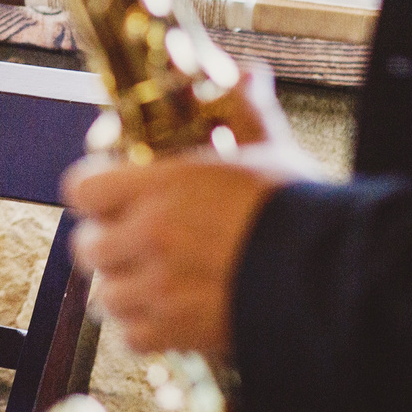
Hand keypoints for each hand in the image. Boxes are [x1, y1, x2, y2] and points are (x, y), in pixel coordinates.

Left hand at [61, 64, 321, 356]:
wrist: (330, 273)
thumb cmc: (299, 208)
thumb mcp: (269, 149)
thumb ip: (246, 111)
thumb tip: (250, 73)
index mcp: (162, 186)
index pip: (81, 188)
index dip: (93, 190)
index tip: (109, 192)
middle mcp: (149, 237)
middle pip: (86, 246)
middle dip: (104, 242)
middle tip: (129, 239)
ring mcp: (159, 289)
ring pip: (104, 295)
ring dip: (121, 287)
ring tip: (146, 280)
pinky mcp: (177, 332)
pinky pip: (130, 337)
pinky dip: (140, 329)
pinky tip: (163, 315)